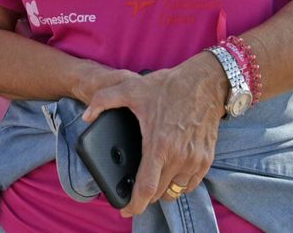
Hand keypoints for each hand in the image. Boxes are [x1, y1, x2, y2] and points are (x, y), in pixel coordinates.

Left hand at [82, 60, 228, 218]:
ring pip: (175, 191)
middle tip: (134, 189)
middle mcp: (178, 157)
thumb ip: (104, 100)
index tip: (125, 210)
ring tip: (151, 180)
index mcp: (158, 145)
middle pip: (159, 194)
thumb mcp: (131, 88)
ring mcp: (194, 160)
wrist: (204, 83)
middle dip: (144, 196)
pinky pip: (191, 184)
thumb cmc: (169, 86)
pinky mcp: (206, 158)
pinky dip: (179, 185)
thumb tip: (87, 116)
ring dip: (162, 191)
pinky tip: (170, 174)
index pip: (146, 189)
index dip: (134, 205)